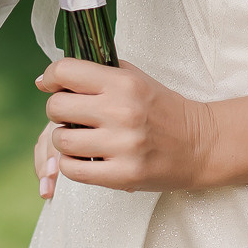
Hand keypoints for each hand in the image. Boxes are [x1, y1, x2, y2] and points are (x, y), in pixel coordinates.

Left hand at [35, 59, 215, 192]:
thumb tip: (46, 79)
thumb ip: (97, 72)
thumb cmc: (163, 109)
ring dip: (64, 140)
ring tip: (80, 138)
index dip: (51, 77)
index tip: (51, 84)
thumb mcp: (135, 78)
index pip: (66, 72)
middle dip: (58, 111)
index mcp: (123, 83)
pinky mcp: (123, 175)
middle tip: (71, 116)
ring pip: (61, 140)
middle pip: (57, 107)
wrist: (201, 145)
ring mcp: (122, 145)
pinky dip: (72, 164)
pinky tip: (85, 158)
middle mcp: (121, 112)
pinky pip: (73, 170)